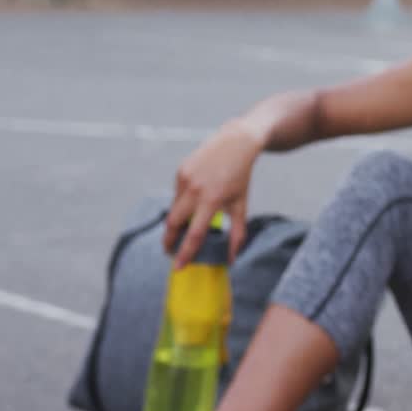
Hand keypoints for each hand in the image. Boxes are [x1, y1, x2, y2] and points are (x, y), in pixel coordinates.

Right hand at [164, 120, 263, 267]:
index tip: (177, 267)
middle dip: (170, 240)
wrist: (236, 143)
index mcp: (212, 200)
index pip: (195, 233)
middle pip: (174, 223)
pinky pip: (176, 194)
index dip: (185, 253)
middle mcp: (195, 190)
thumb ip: (237, 233)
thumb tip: (232, 259)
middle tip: (171, 251)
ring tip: (189, 222)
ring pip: (174, 208)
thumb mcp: (241, 205)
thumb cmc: (240, 177)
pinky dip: (183, 201)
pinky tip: (195, 196)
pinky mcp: (180, 170)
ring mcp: (185, 178)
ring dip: (178, 220)